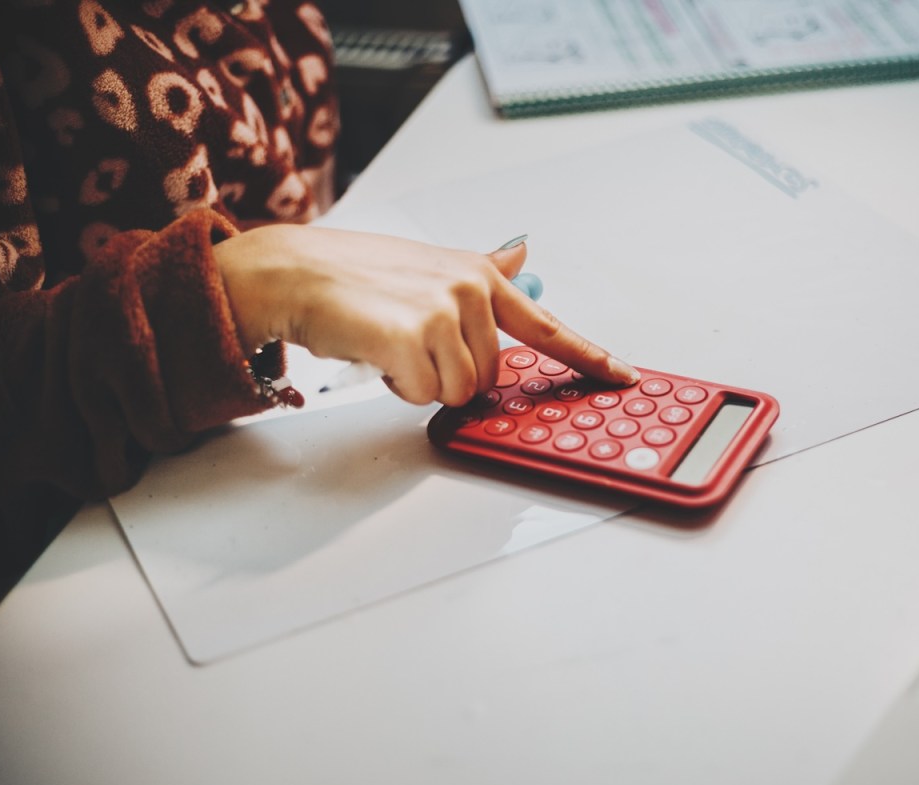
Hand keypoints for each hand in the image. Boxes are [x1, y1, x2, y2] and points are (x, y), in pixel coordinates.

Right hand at [214, 224, 638, 405]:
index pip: (548, 326)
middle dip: (447, 372)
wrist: (295, 272)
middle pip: (490, 377)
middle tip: (409, 342)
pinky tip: (375, 352)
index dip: (588, 356)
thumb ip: (482, 271)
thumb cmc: (357, 274)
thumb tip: (523, 255)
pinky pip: (423, 396)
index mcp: (481, 276)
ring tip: (390, 343)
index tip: (623, 377)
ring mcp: (444, 312)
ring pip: (459, 392)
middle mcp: (471, 290)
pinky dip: (395, 385)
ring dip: (420, 381)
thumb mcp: (430, 264)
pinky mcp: (412, 337)